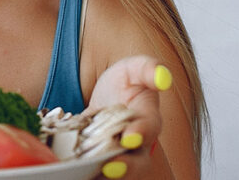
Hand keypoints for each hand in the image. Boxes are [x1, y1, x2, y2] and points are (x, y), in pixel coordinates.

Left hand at [85, 55, 174, 178]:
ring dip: (107, 177)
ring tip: (92, 176)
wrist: (107, 95)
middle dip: (126, 167)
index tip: (129, 137)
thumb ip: (149, 69)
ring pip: (120, 172)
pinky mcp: (98, 159)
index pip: (149, 129)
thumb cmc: (125, 82)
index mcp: (148, 119)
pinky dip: (87, 175)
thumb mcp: (134, 69)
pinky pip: (96, 172)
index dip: (141, 134)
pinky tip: (74, 174)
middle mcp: (136, 142)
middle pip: (138, 161)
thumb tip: (163, 78)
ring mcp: (117, 153)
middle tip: (110, 168)